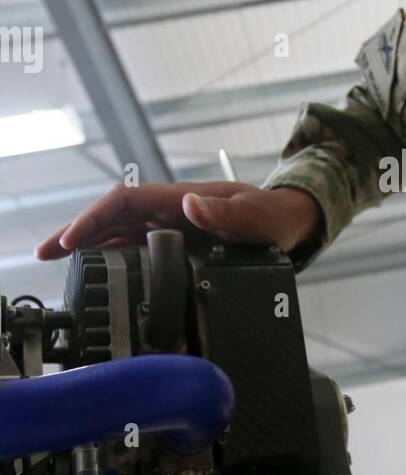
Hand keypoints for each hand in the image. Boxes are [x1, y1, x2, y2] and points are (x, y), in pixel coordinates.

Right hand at [36, 181, 322, 259]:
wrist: (291, 222)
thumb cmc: (276, 216)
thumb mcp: (259, 218)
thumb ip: (228, 215)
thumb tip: (189, 207)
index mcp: (182, 199)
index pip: (126, 202)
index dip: (94, 218)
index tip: (70, 239)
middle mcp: (171, 211)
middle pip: (112, 217)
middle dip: (77, 232)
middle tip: (45, 253)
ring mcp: (171, 227)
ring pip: (119, 233)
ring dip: (88, 246)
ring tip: (57, 265)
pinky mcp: (176, 243)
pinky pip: (135, 248)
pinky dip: (110, 259)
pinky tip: (95, 274)